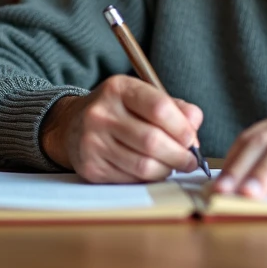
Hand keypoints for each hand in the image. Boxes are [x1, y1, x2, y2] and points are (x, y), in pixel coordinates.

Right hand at [39, 75, 202, 182]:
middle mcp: (101, 113)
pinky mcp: (91, 167)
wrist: (72, 125)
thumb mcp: (142, 97)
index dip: (182, 128)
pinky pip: (130, 179)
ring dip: (166, 169)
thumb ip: (174, 108)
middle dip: (179, 155)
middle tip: (190, 161)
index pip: (159, 108)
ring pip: (143, 165)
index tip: (192, 140)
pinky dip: (147, 178)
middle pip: (152, 141)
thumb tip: (195, 126)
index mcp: (119, 88)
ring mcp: (93, 141)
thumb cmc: (118, 111)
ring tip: (172, 165)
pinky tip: (150, 170)